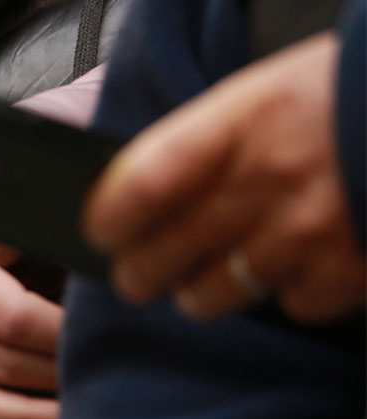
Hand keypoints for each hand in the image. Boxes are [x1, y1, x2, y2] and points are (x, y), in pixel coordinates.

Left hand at [84, 32, 364, 323]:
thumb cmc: (360, 91)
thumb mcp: (278, 88)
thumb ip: (214, 138)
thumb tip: (141, 195)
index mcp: (240, 120)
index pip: (137, 187)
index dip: (107, 220)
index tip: (103, 233)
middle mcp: (266, 178)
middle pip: (158, 259)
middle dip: (141, 273)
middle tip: (143, 273)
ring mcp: (307, 231)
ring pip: (211, 295)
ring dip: (207, 289)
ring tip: (221, 270)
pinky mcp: (348, 271)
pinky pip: (290, 304)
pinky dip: (295, 290)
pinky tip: (311, 260)